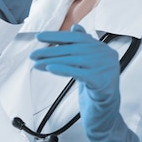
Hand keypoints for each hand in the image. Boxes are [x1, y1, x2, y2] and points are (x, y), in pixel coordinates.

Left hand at [30, 24, 138, 141]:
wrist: (106, 115)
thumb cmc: (95, 89)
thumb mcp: (88, 65)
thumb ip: (84, 46)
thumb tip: (76, 27)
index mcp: (103, 49)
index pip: (77, 37)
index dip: (57, 36)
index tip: (40, 37)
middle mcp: (107, 55)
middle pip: (73, 49)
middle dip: (50, 51)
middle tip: (34, 54)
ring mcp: (107, 68)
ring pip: (74, 60)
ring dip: (52, 61)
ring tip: (37, 63)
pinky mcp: (102, 82)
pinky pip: (79, 72)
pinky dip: (63, 69)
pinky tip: (50, 68)